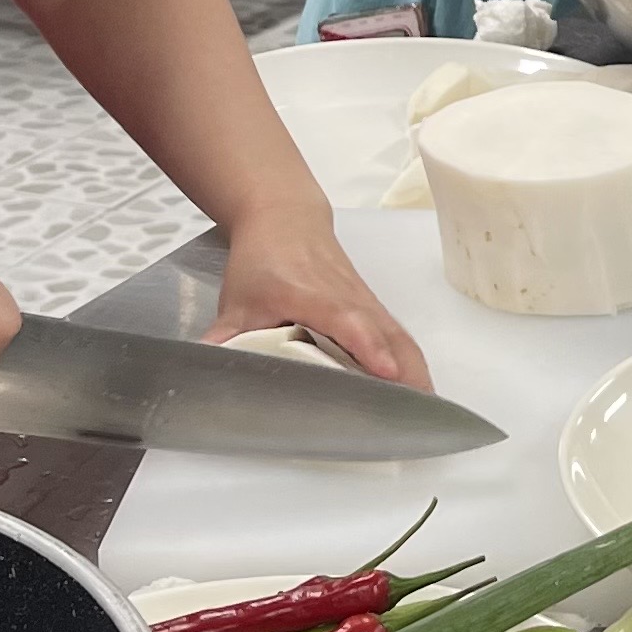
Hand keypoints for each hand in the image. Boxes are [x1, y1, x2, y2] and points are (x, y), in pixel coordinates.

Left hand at [207, 209, 431, 388]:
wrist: (286, 218)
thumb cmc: (263, 259)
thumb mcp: (238, 301)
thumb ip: (225, 340)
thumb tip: (207, 372)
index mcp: (312, 294)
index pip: (347, 321)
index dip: (366, 346)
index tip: (384, 372)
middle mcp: (347, 297)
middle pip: (386, 332)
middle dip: (405, 370)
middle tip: (417, 413)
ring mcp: (365, 300)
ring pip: (397, 335)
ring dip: (414, 369)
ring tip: (424, 410)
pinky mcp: (372, 305)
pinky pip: (396, 333)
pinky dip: (409, 359)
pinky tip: (413, 387)